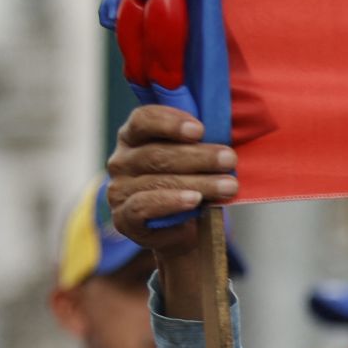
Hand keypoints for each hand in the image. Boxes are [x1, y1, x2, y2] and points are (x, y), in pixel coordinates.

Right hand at [107, 103, 237, 236]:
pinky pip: (144, 206)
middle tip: (229, 160)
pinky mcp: (123, 218)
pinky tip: (194, 200)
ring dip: (197, 182)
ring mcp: (119, 190)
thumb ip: (198, 142)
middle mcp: (121, 160)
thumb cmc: (187, 182)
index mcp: (133, 136)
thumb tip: (224, 136)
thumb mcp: (191, 157)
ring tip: (227, 186)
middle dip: (198, 156)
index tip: (200, 130)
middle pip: (156, 153)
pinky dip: (172, 202)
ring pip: (157, 180)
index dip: (170, 122)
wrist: (180, 228)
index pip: (143, 119)